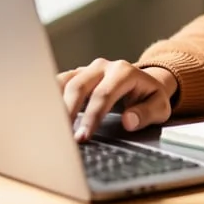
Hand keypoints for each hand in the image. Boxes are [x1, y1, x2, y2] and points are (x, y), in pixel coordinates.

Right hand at [57, 59, 176, 140]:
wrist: (144, 84)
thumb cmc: (150, 98)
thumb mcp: (159, 107)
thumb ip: (147, 113)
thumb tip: (128, 121)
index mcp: (125, 72)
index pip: (103, 95)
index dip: (92, 117)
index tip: (82, 137)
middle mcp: (103, 67)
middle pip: (79, 86)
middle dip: (68, 112)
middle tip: (62, 136)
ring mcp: (87, 69)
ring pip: (64, 82)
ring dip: (54, 104)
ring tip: (48, 127)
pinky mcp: (76, 75)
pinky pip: (58, 83)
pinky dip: (49, 97)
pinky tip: (44, 115)